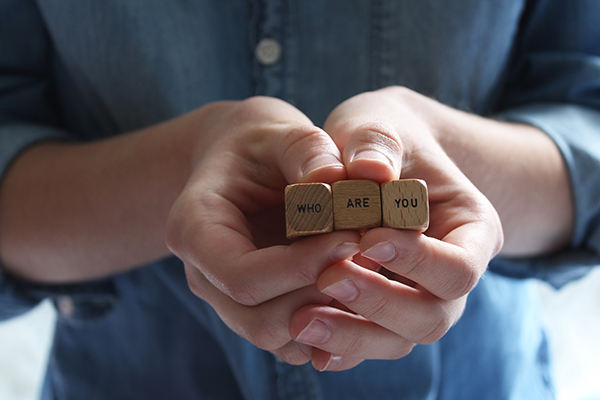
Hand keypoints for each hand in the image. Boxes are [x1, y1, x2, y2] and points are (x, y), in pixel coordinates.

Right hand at [166, 97, 361, 363]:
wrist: (246, 162)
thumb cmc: (262, 145)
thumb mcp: (281, 132)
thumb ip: (306, 149)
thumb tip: (333, 177)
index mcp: (195, 229)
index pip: (242, 276)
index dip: (302, 266)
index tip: (352, 238)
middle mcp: (203, 274)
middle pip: (259, 320)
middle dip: (320, 295)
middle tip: (368, 258)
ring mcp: (227, 298)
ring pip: (278, 337)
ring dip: (329, 314)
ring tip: (367, 271)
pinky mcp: (255, 308)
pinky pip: (292, 339)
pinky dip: (329, 323)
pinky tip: (357, 289)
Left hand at [289, 87, 503, 370]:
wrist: (371, 158)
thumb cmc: (379, 138)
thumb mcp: (378, 124)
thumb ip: (376, 141)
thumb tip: (372, 171)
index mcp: (470, 229)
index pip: (459, 266)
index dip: (418, 261)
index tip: (366, 238)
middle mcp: (449, 273)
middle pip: (433, 316)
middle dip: (381, 304)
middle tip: (328, 278)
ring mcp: (416, 296)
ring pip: (399, 340)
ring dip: (352, 336)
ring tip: (301, 320)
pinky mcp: (381, 310)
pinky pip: (367, 340)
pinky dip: (338, 345)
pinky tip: (303, 339)